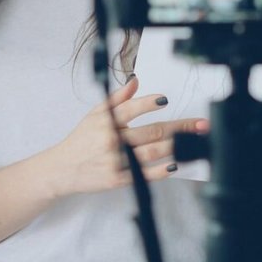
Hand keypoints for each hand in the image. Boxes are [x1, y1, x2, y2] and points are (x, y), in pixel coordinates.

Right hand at [43, 76, 207, 196]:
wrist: (61, 170)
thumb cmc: (80, 141)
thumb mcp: (94, 114)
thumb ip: (116, 99)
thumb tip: (136, 81)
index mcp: (105, 121)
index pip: (130, 109)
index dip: (149, 103)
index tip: (166, 100)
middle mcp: (111, 140)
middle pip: (151, 132)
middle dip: (180, 127)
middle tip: (200, 124)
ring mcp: (115, 161)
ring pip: (152, 153)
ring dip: (177, 147)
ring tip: (194, 141)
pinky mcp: (117, 180)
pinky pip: (144, 175)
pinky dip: (161, 170)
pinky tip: (175, 164)